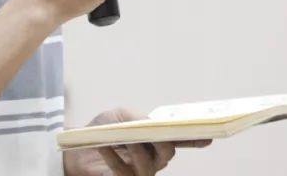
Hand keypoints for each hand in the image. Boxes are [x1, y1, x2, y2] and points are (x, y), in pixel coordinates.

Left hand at [63, 108, 211, 175]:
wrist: (77, 148)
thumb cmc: (103, 130)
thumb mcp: (119, 116)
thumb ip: (137, 118)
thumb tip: (151, 124)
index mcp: (156, 141)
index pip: (179, 140)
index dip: (195, 139)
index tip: (209, 135)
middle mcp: (153, 159)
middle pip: (166, 153)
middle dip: (161, 141)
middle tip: (153, 132)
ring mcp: (140, 173)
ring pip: (147, 163)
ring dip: (135, 148)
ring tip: (124, 138)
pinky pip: (123, 171)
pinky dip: (113, 156)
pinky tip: (103, 147)